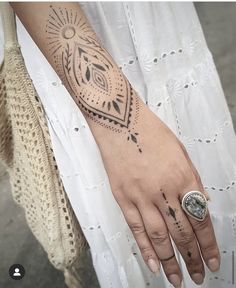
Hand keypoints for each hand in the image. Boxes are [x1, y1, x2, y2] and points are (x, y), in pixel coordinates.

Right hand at [95, 100, 220, 287]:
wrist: (121, 122)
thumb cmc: (151, 132)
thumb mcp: (181, 152)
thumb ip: (190, 180)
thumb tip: (198, 204)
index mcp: (183, 176)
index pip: (200, 219)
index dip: (208, 244)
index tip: (213, 260)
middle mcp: (164, 190)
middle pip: (182, 232)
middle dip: (192, 257)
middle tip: (198, 275)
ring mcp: (141, 195)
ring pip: (159, 236)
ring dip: (170, 260)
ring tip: (176, 278)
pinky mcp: (123, 197)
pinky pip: (136, 228)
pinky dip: (145, 248)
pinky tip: (153, 263)